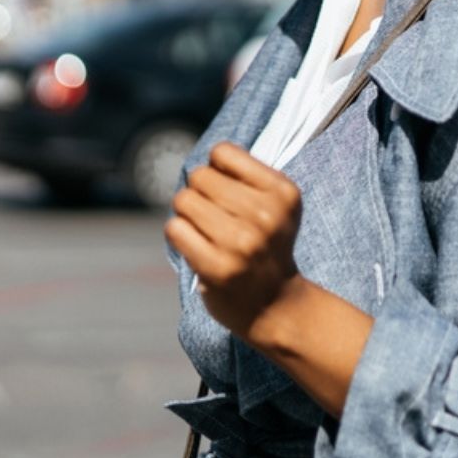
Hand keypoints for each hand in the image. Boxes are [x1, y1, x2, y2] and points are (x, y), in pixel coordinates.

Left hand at [165, 142, 305, 340]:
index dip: (216, 168)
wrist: (275, 305)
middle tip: (213, 216)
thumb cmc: (267, 246)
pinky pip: (175, 228)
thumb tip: (201, 163)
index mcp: (283, 193)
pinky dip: (179, 235)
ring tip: (205, 231)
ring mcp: (241, 242)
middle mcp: (265, 215)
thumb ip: (245, 176)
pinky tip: (195, 246)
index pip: (222, 152)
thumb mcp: (277, 206)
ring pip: (184, 200)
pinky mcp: (216, 267)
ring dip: (187, 214)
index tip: (225, 190)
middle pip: (199, 176)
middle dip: (199, 192)